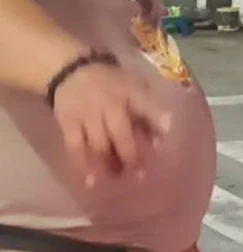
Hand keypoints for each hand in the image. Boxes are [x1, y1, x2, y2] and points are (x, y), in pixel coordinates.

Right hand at [52, 63, 170, 186]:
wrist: (70, 69)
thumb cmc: (112, 82)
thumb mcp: (135, 86)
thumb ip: (149, 110)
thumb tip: (164, 136)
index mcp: (130, 92)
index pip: (146, 107)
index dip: (156, 123)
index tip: (163, 140)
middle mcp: (109, 105)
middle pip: (122, 135)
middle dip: (132, 157)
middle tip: (140, 176)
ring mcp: (88, 115)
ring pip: (100, 144)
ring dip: (110, 165)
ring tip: (118, 179)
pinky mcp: (68, 123)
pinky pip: (75, 147)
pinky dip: (83, 166)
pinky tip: (91, 182)